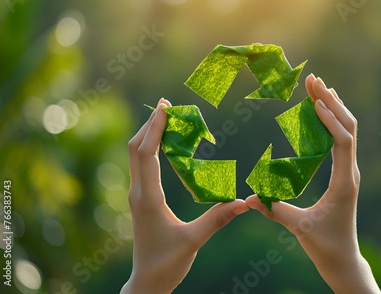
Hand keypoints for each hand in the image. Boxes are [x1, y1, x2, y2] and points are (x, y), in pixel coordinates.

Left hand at [121, 98, 248, 293]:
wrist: (146, 282)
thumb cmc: (167, 264)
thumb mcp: (194, 242)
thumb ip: (217, 219)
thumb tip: (245, 202)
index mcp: (148, 199)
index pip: (146, 154)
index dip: (154, 128)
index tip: (165, 107)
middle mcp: (138, 193)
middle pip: (135, 148)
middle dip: (149, 124)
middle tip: (166, 104)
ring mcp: (137, 196)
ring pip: (136, 156)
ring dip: (148, 134)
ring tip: (166, 117)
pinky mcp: (140, 199)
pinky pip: (142, 165)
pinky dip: (150, 147)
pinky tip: (164, 144)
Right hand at [245, 75, 380, 292]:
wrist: (344, 259)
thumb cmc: (325, 246)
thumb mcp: (300, 228)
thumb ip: (275, 212)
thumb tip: (249, 198)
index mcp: (344, 182)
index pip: (343, 142)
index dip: (330, 119)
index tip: (314, 100)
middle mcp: (351, 173)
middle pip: (348, 127)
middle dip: (331, 101)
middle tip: (313, 79)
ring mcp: (349, 172)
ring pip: (348, 130)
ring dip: (334, 106)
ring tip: (318, 86)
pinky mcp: (344, 173)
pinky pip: (342, 139)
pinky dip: (333, 120)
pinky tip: (324, 110)